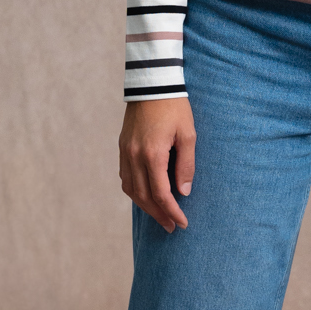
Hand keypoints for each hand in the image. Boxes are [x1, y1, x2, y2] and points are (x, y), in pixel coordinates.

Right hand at [119, 97, 196, 232]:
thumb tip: (183, 192)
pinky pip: (124, 177)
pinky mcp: (122, 146)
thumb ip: (186, 165)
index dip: (172, 212)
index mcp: (153, 154)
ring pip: (131, 190)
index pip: (162, 194)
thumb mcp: (188, 134)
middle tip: (172, 227)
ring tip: (160, 215)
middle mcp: (134, 156)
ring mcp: (125, 152)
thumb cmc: (175, 107)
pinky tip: (145, 196)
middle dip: (159, 215)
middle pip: (144, 197)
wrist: (152, 82)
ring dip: (145, 206)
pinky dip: (134, 191)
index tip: (183, 223)